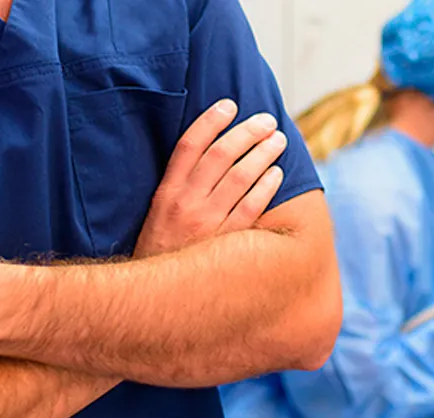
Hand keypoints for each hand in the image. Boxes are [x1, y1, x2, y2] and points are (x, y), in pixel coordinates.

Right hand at [136, 99, 287, 257]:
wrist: (156, 297)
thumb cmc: (163, 249)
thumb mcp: (159, 212)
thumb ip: (180, 184)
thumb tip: (211, 152)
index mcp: (167, 193)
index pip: (189, 146)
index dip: (210, 121)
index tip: (229, 104)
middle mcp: (186, 203)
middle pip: (220, 155)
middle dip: (247, 132)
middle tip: (266, 121)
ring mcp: (207, 223)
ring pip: (240, 177)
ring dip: (263, 153)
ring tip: (277, 140)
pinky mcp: (227, 242)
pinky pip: (252, 207)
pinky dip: (266, 187)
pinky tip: (277, 173)